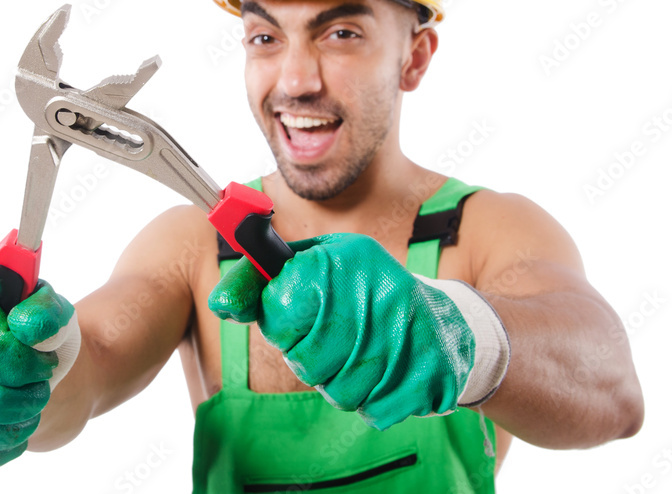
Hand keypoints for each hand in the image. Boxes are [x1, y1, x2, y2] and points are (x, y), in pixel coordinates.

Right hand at [0, 276, 80, 469]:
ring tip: (31, 412)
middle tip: (41, 391)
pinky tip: (15, 435)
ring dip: (14, 428)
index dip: (26, 366)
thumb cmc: (36, 330)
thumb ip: (44, 312)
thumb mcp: (51, 309)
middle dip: (25, 402)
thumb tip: (23, 328)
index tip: (47, 364)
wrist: (23, 356)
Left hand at [208, 233, 507, 429]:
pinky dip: (373, 401)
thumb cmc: (369, 293)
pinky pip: (372, 410)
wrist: (451, 326)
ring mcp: (405, 337)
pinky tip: (385, 376)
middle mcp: (377, 293)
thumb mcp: (317, 265)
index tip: (296, 324)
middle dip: (311, 360)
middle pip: (306, 361)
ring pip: (336, 391)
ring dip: (341, 383)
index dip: (282, 327)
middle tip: (330, 346)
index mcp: (345, 260)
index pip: (281, 311)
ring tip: (359, 359)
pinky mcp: (426, 378)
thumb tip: (220, 302)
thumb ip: (262, 280)